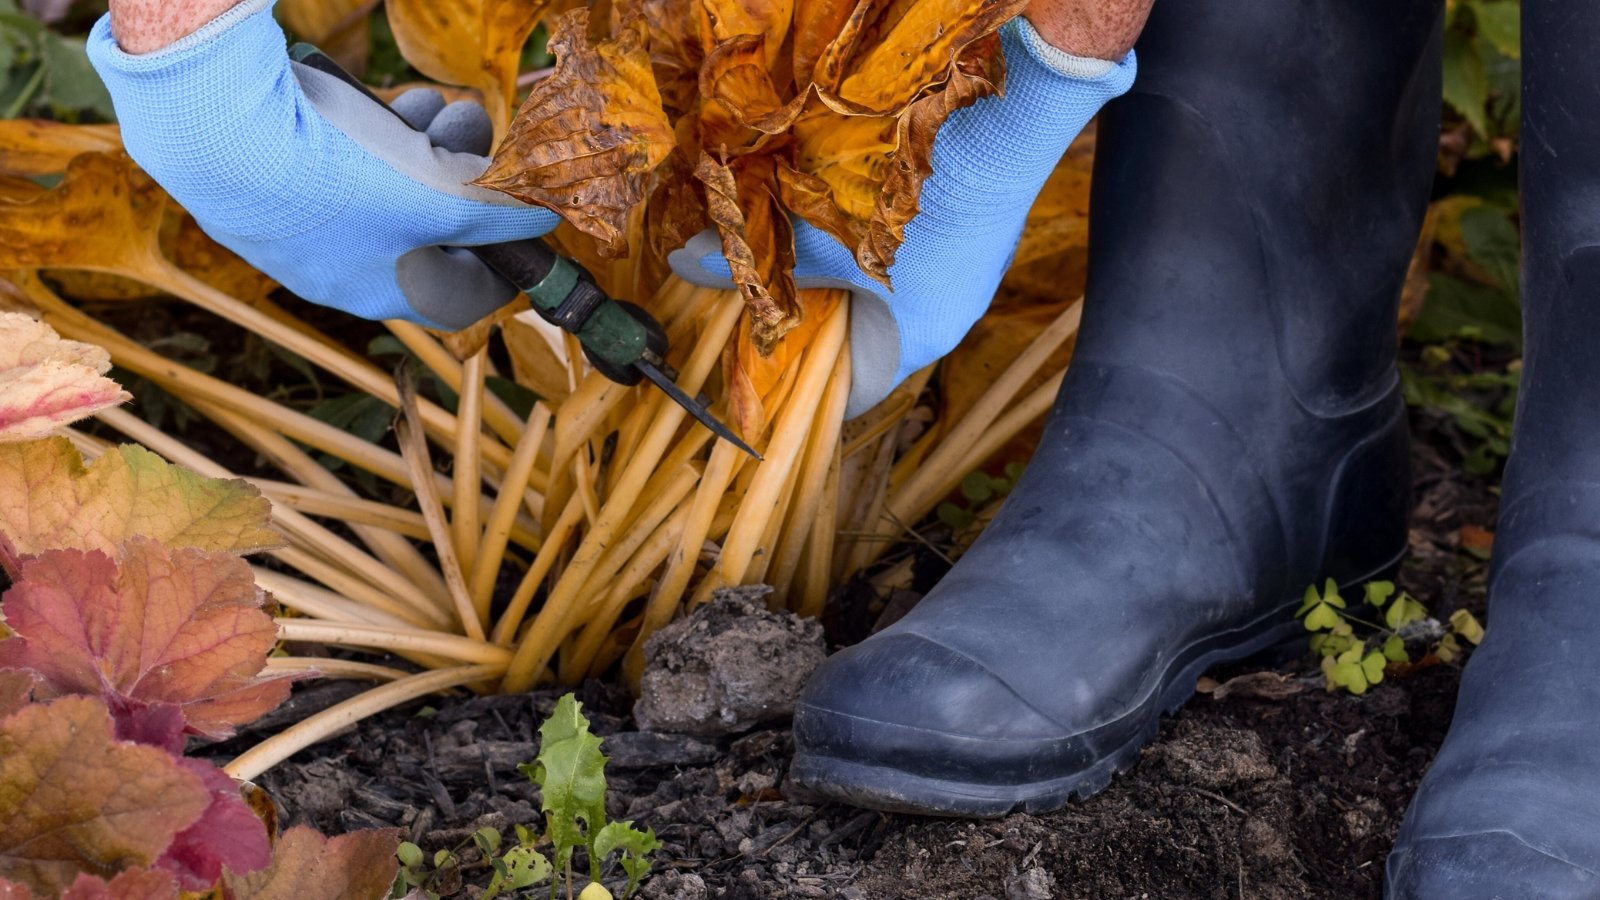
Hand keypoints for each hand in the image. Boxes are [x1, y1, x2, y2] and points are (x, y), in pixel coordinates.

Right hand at [88, 0, 557, 329]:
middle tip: (472, 133)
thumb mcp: (440, 198)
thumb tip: (541, 219)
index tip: (523, 218)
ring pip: (388, 190)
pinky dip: (373, 135)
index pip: (464, 300)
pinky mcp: (273, 184)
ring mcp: (305, 230)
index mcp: (384, 293)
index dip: (503, 261)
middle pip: (431, 233)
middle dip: (462, 178)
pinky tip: (381, 102)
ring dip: (423, 146)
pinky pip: (342, 165)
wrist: (216, 134)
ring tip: (433, 106)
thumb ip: (495, 214)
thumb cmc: (335, 177)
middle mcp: (343, 273)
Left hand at [670, 18, 1135, 416]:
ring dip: (845, 277)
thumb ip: (755, 258)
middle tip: (766, 302)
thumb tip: (685, 262)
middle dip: (817, 322)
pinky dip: (876, 247)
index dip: (804, 387)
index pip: (855, 394)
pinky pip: (917, 257)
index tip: (760, 367)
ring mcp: (970, 273)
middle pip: (870, 342)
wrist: (1001, 123)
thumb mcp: (818, 233)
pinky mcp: (976, 231)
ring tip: (799, 253)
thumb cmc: (907, 199)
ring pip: (892, 294)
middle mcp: (952, 318)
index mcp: (917, 341)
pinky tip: (847, 212)